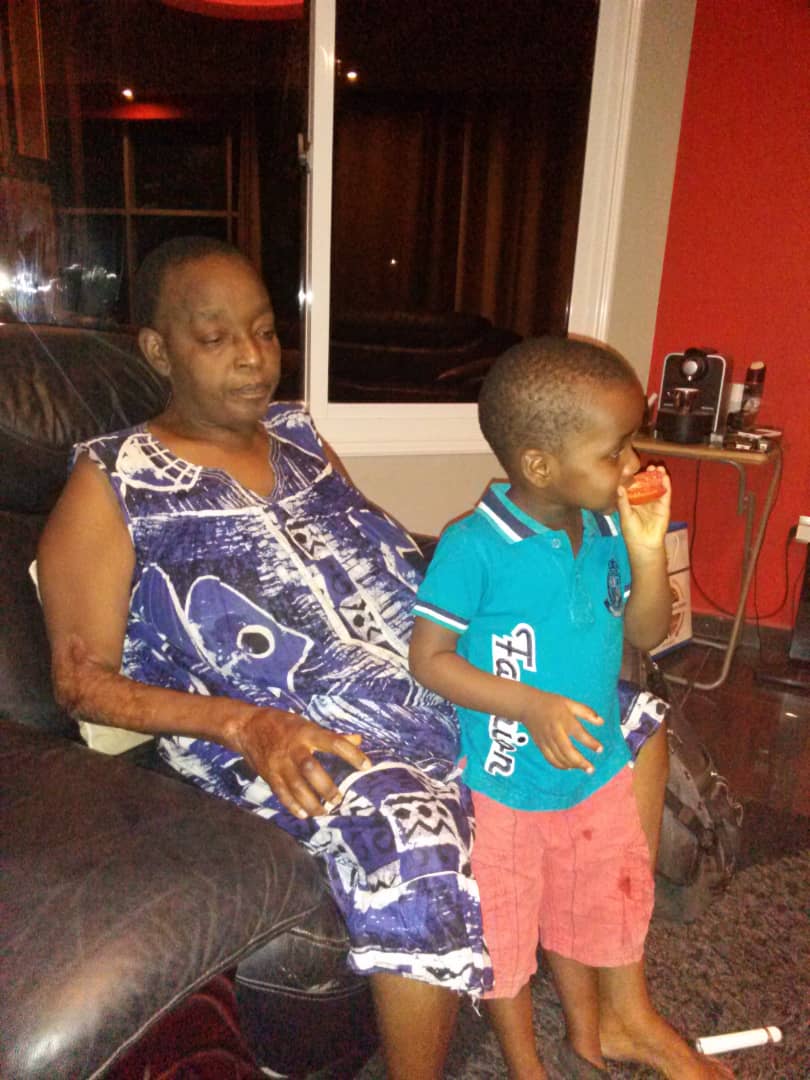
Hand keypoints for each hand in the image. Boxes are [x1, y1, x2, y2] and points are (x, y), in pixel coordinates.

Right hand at [232, 708, 370, 818]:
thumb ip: (332, 735)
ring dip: (311, 802)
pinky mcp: (268, 775)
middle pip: (310, 769)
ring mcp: (279, 763)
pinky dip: (293, 806)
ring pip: (296, 786)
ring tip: (324, 812)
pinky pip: (281, 793)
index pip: (334, 743)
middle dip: (325, 787)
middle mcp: (293, 748)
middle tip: (338, 799)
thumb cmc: (282, 724)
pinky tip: (304, 814)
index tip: (367, 766)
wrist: (247, 727)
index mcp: (306, 732)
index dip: (352, 754)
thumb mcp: (306, 723)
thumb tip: (358, 740)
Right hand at [518, 689, 603, 771]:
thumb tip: (602, 722)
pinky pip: (550, 758)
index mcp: (564, 719)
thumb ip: (586, 712)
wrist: (528, 705)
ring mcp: (546, 739)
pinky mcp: (540, 745)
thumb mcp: (570, 703)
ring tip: (583, 768)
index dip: (590, 742)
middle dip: (580, 761)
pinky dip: (559, 765)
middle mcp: (555, 731)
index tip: (600, 749)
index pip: (579, 733)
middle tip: (591, 768)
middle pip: (567, 750)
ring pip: (559, 757)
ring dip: (572, 764)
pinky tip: (569, 767)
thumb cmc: (552, 703)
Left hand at [617, 465, 670, 551]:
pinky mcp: (664, 507)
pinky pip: (666, 494)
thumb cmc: (631, 531)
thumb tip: (619, 487)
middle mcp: (645, 500)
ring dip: (659, 477)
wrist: (644, 544)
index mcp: (634, 501)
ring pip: (657, 487)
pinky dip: (666, 485)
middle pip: (648, 484)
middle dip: (649, 475)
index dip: (634, 477)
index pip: (634, 486)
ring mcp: (655, 502)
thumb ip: (623, 501)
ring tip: (658, 468)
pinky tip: (665, 477)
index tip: (632, 468)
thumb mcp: (625, 515)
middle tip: (649, 466)